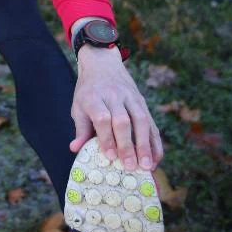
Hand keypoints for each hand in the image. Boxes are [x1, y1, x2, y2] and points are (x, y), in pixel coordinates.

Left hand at [70, 44, 163, 171]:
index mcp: (94, 96)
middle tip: (129, 166)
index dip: (106, 137)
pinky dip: (154, 141)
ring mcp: (131, 97)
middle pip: (123, 120)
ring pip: (141, 120)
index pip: (102, 118)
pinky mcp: (142, 101)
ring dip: (145, 144)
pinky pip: (151, 121)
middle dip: (127, 145)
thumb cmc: (88, 91)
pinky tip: (155, 158)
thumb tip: (75, 149)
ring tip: (146, 166)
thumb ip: (81, 128)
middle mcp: (113, 95)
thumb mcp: (79, 106)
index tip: (109, 156)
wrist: (102, 64)